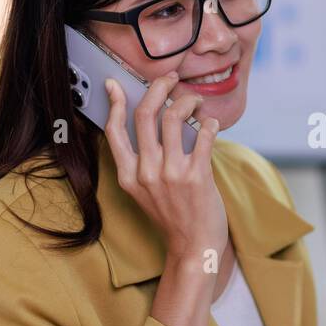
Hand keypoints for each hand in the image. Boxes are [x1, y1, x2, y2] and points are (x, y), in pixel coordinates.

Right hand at [104, 71, 227, 264]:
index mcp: (128, 176)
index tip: (116, 83)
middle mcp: (146, 173)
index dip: (115, 102)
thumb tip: (150, 123)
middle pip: (145, 114)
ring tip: (195, 101)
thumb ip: (142, 162)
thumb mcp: (145, 191)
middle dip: (157, 87)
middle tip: (170, 79)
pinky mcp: (197, 176)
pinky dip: (209, 122)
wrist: (193, 246)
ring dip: (187, 101)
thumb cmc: (172, 215)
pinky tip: (211, 122)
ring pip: (173, 118)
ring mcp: (171, 174)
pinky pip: (203, 135)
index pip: (114, 130)